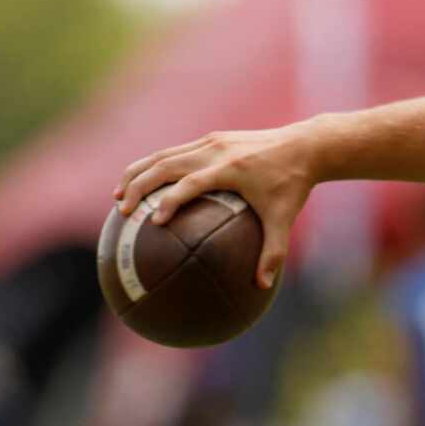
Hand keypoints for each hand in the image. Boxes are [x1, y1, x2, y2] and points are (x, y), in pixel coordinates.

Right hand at [114, 121, 321, 287]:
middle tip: (122, 210)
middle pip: (167, 164)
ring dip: (139, 172)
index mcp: (232, 168)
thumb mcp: (284, 218)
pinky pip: (176, 152)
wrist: (306, 145)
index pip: (192, 183)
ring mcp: (213, 141)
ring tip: (118, 196)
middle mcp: (217, 150)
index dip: (171, 200)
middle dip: (140, 185)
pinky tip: (142, 186)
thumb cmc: (294, 184)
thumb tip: (260, 286)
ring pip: (165, 154)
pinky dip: (154, 166)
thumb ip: (272, 252)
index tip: (154, 222)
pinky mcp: (212, 138)